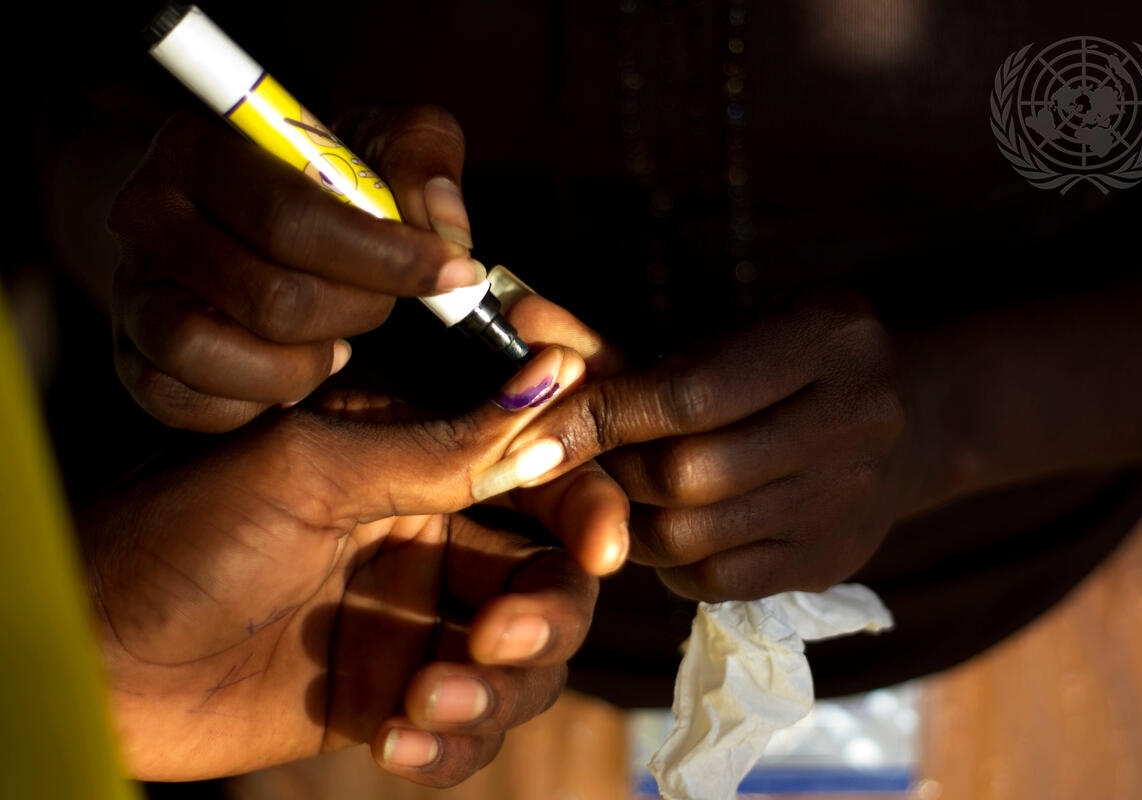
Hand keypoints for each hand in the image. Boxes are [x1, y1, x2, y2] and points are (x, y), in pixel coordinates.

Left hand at [83, 347, 627, 781]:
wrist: (88, 651)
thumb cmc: (177, 531)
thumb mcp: (310, 471)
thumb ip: (441, 447)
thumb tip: (561, 377)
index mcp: (416, 457)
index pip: (543, 474)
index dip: (588, 509)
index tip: (598, 549)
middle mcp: (431, 534)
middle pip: (552, 578)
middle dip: (543, 616)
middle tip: (491, 639)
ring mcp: (414, 619)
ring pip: (524, 661)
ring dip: (496, 690)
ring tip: (423, 701)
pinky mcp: (392, 694)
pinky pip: (466, 728)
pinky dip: (452, 746)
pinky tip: (396, 745)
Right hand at [108, 106, 478, 431]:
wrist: (212, 207)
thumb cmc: (306, 176)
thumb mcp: (371, 138)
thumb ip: (420, 157)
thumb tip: (448, 230)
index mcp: (199, 150)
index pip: (293, 218)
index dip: (386, 257)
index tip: (454, 272)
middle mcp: (148, 220)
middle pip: (273, 297)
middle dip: (359, 312)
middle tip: (386, 304)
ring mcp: (132, 293)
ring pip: (218, 357)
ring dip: (305, 364)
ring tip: (338, 341)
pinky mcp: (133, 358)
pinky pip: (192, 404)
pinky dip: (259, 400)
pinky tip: (295, 369)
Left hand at [491, 292, 913, 600]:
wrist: (906, 417)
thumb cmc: (783, 365)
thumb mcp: (720, 335)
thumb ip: (618, 345)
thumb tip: (518, 317)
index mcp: (825, 335)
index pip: (686, 393)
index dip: (599, 418)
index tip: (531, 435)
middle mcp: (856, 416)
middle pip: (687, 473)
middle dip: (613, 474)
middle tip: (573, 467)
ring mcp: (850, 497)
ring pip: (694, 535)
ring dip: (630, 522)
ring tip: (615, 494)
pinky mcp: (833, 559)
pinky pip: (716, 579)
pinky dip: (667, 560)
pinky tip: (663, 526)